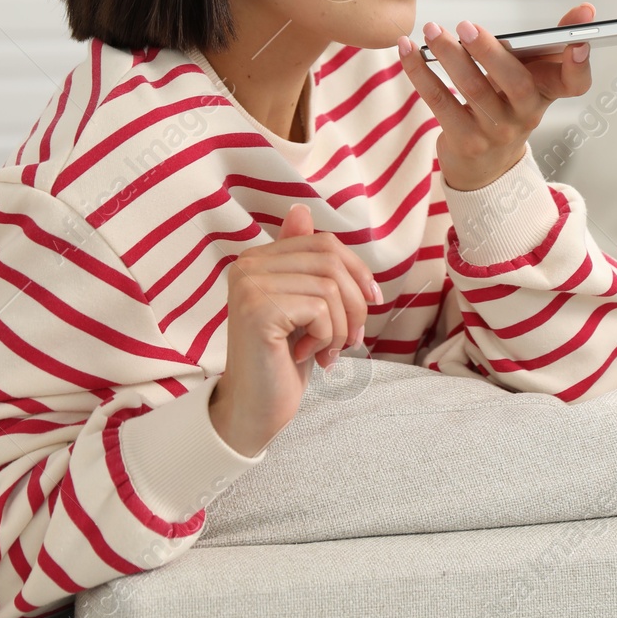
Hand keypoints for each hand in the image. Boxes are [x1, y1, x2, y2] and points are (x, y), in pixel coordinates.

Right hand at [208, 202, 378, 456]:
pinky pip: (321, 309)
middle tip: (351, 339)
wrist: (255, 408)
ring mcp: (249, 285)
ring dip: (343, 326)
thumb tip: (300, 209)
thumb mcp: (304, 306)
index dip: (357, 271)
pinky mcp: (258, 310)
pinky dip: (328, 337)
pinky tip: (310, 356)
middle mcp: (247, 265)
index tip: (370, 302)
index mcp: (257, 258)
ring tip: (328, 351)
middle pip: (332, 261)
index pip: (324, 242)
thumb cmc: (284, 359)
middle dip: (355, 303)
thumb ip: (304, 262)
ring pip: (331, 287)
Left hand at [396, 2, 595, 191]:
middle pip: (515, 84)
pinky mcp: (464, 141)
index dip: (579, 65)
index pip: (575, 84)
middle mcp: (526, 115)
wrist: (487, 165)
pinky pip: (440, 101)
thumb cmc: (510, 104)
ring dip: (449, 57)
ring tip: (431, 30)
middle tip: (466, 26)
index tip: (579, 44)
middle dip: (490, 53)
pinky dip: (420, 72)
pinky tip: (407, 49)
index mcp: (548, 93)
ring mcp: (495, 132)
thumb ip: (553, 41)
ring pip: (472, 90)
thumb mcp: (535, 76)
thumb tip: (586, 9)